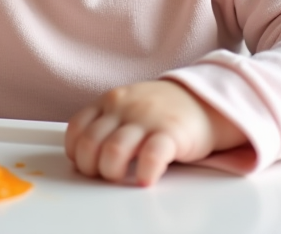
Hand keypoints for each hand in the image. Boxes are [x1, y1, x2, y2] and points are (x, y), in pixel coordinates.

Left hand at [65, 79, 246, 185]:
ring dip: (112, 172)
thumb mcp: (128, 106)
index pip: (77, 128)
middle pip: (90, 144)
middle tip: (105, 175)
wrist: (205, 101)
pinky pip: (151, 156)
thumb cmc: (162, 111)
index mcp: (110, 101)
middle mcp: (124, 107)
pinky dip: (145, 173)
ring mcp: (147, 118)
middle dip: (92, 168)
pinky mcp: (171, 132)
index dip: (76, 152)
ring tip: (124, 178)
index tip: (85, 164)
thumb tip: (84, 154)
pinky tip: (146, 179)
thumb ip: (106, 122)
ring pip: (114, 150)